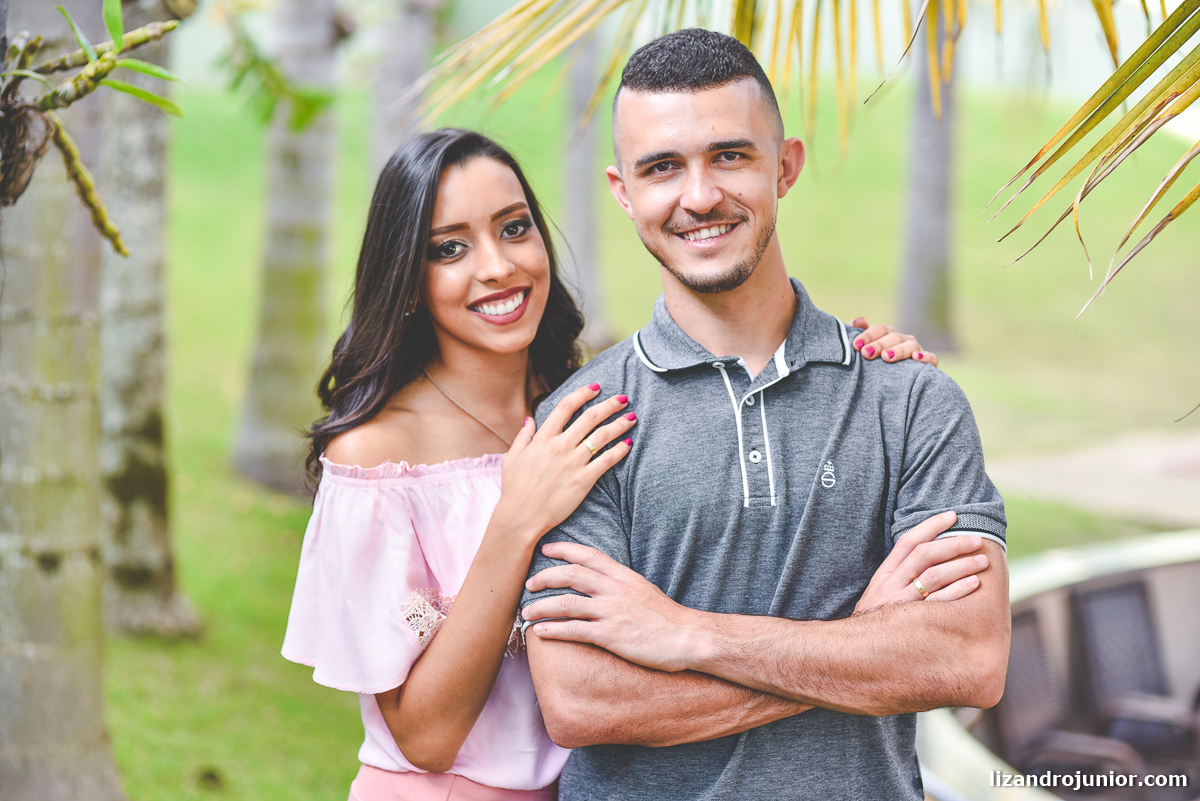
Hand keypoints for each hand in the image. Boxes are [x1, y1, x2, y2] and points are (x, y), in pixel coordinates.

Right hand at [495, 384, 636, 541]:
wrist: (521, 517)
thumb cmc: (515, 490)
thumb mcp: (512, 458)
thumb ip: (523, 436)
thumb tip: (530, 418)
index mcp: (543, 438)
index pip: (566, 406)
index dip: (583, 393)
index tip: (596, 388)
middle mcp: (560, 446)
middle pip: (590, 417)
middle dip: (610, 405)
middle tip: (623, 399)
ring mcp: (573, 462)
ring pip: (602, 435)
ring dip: (620, 424)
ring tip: (632, 418)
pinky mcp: (583, 480)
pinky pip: (606, 460)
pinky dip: (620, 450)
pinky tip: (628, 444)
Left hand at [523, 542, 695, 672]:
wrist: (688, 638)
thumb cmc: (667, 617)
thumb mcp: (643, 590)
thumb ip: (621, 584)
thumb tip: (602, 583)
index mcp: (623, 576)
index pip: (588, 555)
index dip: (564, 549)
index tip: (546, 549)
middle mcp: (615, 590)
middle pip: (571, 575)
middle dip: (545, 577)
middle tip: (529, 583)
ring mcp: (612, 612)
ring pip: (567, 603)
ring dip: (542, 606)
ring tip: (526, 613)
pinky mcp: (611, 635)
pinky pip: (575, 630)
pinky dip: (554, 630)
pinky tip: (541, 632)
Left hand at [850, 317, 937, 366]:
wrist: (895, 390)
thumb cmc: (877, 368)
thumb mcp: (867, 351)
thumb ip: (861, 336)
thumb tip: (858, 321)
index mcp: (889, 335)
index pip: (880, 330)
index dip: (868, 335)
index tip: (856, 345)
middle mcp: (904, 341)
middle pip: (894, 337)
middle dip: (879, 344)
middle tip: (866, 353)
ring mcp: (917, 351)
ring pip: (911, 346)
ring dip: (899, 350)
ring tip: (886, 357)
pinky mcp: (929, 365)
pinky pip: (932, 358)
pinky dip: (925, 357)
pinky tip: (916, 358)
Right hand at [854, 511, 988, 614]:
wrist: (854, 652)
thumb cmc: (875, 622)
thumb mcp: (878, 595)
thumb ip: (897, 578)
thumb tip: (927, 558)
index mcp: (884, 576)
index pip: (907, 542)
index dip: (930, 526)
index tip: (951, 516)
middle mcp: (892, 586)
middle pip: (925, 555)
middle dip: (953, 544)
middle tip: (976, 540)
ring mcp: (902, 604)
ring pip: (934, 576)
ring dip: (961, 565)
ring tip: (982, 561)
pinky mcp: (913, 623)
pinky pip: (939, 603)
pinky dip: (958, 590)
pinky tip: (974, 583)